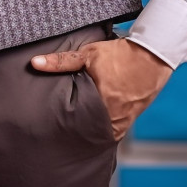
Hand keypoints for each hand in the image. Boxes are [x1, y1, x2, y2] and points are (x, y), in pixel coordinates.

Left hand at [30, 37, 171, 141]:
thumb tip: (35, 63)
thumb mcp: (88, 54)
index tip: (54, 126)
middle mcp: (114, 117)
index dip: (65, 124)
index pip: (76, 123)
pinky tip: (95, 124)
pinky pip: (115, 130)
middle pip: (89, 130)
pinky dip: (105, 128)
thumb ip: (61, 61)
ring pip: (102, 132)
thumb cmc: (118, 54)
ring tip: (76, 129)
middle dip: (77, 130)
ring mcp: (125, 121)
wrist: (151, 55)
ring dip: (91, 130)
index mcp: (101, 103)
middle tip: (62, 131)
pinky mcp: (132, 119)